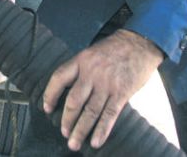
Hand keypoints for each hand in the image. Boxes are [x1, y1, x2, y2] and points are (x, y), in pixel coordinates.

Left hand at [41, 29, 163, 150]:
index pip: (59, 78)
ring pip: (90, 111)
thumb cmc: (115, 48)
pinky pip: (109, 114)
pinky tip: (96, 141)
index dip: (50, 94)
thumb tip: (71, 91)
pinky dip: (102, 130)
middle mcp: (91, 73)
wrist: (140, 43)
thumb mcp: (92, 52)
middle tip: (64, 133)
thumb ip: (81, 69)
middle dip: (67, 120)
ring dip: (81, 130)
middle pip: (73, 100)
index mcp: (81, 60)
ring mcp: (107, 84)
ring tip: (74, 143)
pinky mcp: (122, 93)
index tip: (47, 108)